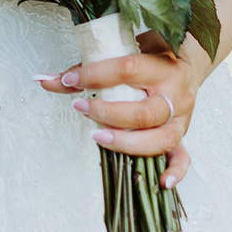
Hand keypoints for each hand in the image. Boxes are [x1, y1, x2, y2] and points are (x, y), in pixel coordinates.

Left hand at [36, 37, 201, 185]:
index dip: (96, 76)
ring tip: (97, 136)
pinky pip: (183, 157)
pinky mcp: (182, 134)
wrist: (188, 62)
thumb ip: (86, 65)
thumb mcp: (123, 50)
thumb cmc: (153, 55)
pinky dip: (175, 171)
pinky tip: (161, 181)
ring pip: (159, 138)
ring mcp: (181, 118)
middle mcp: (176, 95)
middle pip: (144, 112)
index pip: (129, 70)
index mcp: (163, 67)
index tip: (70, 80)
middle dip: (107, 113)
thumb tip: (43, 79)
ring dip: (125, 142)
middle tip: (80, 108)